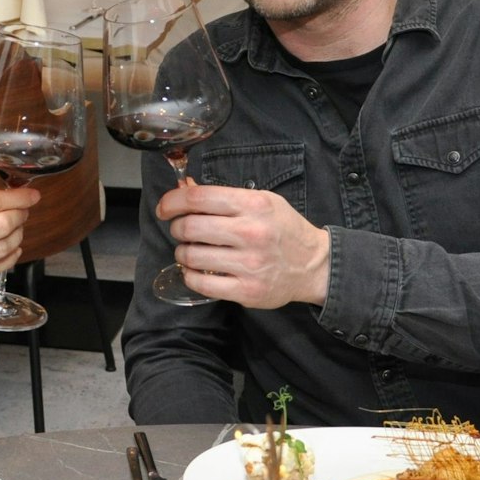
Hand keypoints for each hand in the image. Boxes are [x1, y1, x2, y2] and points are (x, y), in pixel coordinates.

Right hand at [0, 187, 39, 296]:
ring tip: (16, 228)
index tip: (32, 195)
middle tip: (23, 212)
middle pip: (2, 226)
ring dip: (17, 235)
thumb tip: (7, 200)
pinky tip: (13, 248)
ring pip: (3, 248)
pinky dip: (10, 256)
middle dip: (20, 216)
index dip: (17, 198)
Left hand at [155, 182, 330, 308]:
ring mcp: (249, 264)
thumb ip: (223, 196)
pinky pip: (201, 283)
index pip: (198, 198)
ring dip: (183, 253)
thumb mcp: (261, 202)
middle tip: (182, 231)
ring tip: (191, 251)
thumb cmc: (284, 229)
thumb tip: (184, 188)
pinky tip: (197, 271)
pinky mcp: (246, 290)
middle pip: (190, 227)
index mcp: (253, 205)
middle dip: (177, 228)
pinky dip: (191, 276)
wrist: (314, 265)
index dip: (172, 201)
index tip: (164, 208)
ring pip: (191, 256)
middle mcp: (250, 233)